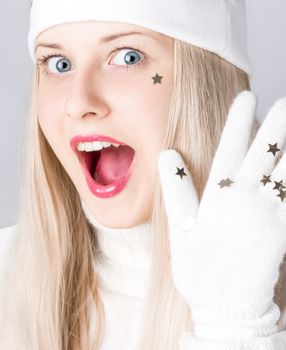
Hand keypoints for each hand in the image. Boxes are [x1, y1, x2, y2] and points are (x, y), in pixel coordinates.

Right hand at [157, 90, 285, 340]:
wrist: (225, 306)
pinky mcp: (283, 233)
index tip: (247, 96)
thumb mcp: (179, 230)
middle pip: (263, 156)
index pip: (229, 150)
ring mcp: (268, 216)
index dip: (238, 122)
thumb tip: (166, 155)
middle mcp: (245, 201)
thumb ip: (177, 190)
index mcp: (219, 198)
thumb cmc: (198, 267)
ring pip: (285, 175)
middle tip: (284, 102)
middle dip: (276, 126)